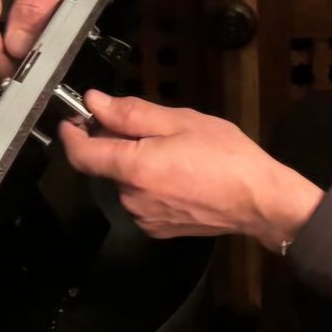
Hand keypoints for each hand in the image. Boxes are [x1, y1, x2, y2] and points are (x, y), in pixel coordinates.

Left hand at [60, 91, 323, 248]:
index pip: (82, 154)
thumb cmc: (228, 158)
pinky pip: (142, 199)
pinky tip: (180, 174)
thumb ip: (131, 113)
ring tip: (175, 153)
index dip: (72, 134)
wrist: (260, 202)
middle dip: (118, 143)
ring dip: (137, 164)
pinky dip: (151, 184)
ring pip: (126, 182)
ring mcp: (144, 217)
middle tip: (152, 127)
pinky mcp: (158, 229)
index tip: (74, 119)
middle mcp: (132, 198)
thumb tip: (95, 102)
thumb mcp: (181, 121)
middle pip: (107, 166)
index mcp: (135, 168)